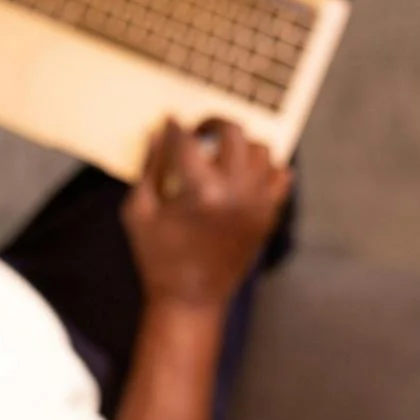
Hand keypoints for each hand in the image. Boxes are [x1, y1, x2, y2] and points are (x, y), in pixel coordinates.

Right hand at [121, 118, 291, 309]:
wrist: (191, 300)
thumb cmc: (158, 257)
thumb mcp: (139, 211)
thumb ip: (149, 167)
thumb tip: (158, 133)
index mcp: (200, 191)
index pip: (187, 140)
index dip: (174, 126)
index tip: (169, 120)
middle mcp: (236, 192)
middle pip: (233, 132)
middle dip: (212, 122)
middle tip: (199, 130)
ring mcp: (257, 205)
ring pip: (261, 150)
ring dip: (239, 144)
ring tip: (221, 152)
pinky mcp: (267, 217)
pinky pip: (281, 177)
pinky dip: (266, 168)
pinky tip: (244, 173)